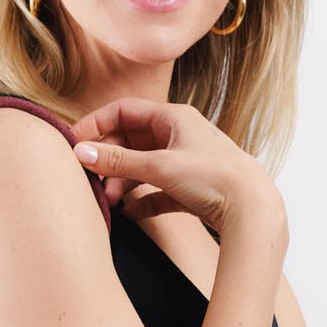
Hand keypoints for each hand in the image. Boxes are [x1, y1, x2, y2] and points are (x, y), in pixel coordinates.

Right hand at [69, 97, 282, 237]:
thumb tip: (80, 152)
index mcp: (173, 118)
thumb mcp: (159, 166)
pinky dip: (141, 201)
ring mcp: (184, 162)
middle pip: (130, 140)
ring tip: (110, 201)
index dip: (96, 124)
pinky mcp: (189, 189)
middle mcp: (178, 135)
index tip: (75, 144)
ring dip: (122, 182)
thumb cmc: (212, 177)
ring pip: (141, 167)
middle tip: (91, 179)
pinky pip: (156, 191)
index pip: (124, 111)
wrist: (252, 209)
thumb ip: (118, 161)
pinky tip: (131, 214)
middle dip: (108, 159)